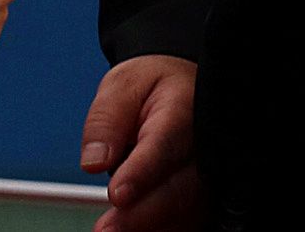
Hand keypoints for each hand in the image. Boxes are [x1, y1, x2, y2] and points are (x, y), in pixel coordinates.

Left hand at [83, 53, 204, 231]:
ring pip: (191, 204)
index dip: (143, 170)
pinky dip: (165, 226)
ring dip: (156, 224)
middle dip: (146, 211)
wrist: (181, 89)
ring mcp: (210, 167)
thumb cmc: (152, 87)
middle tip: (108, 229)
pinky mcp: (204, 188)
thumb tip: (95, 160)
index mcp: (184, 108)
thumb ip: (106, 120)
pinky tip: (137, 230)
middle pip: (184, 182)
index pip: (167, 141)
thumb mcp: (121, 87)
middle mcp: (205, 141)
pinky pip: (191, 215)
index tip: (118, 193)